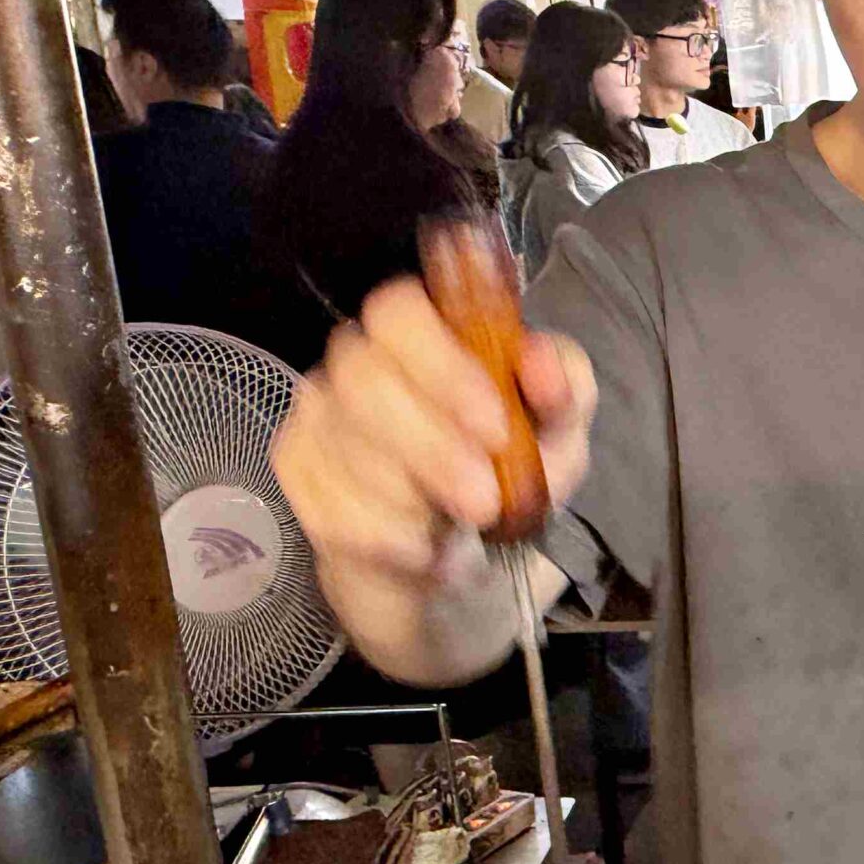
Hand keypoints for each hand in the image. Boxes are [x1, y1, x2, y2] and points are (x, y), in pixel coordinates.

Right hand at [272, 276, 595, 588]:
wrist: (456, 551)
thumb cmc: (505, 472)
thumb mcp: (557, 435)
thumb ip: (564, 391)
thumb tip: (538, 361)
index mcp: (422, 336)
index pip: (399, 312)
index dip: (442, 366)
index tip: (494, 425)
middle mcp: (357, 363)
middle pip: (364, 381)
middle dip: (431, 448)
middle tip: (484, 498)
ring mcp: (318, 417)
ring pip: (348, 452)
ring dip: (416, 500)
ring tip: (461, 526)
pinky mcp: (299, 475)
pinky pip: (332, 507)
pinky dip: (391, 538)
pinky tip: (425, 549)